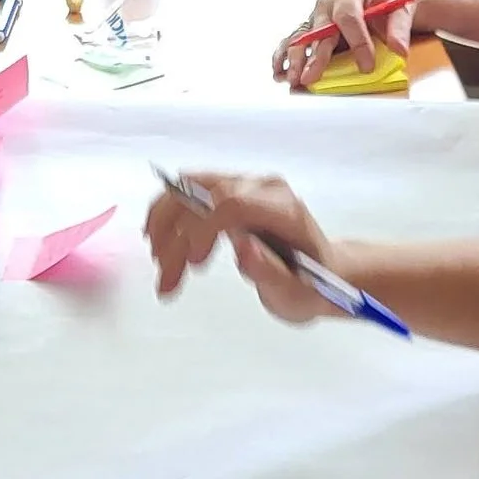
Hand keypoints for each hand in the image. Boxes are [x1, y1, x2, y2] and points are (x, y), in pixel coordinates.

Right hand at [143, 170, 338, 318]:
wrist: (321, 270)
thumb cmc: (310, 285)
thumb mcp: (297, 293)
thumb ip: (271, 273)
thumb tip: (243, 249)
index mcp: (284, 209)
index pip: (232, 203)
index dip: (203, 230)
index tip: (194, 266)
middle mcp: (263, 188)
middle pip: (205, 194)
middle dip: (176, 236)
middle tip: (166, 280)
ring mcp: (245, 185)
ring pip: (189, 187)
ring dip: (164, 223)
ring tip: (160, 263)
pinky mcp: (229, 191)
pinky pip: (189, 191)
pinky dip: (167, 214)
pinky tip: (157, 240)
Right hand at [274, 0, 417, 89]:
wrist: (381, 3)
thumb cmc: (389, 5)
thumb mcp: (401, 11)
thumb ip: (399, 29)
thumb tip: (398, 49)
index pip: (349, 17)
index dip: (357, 42)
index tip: (366, 65)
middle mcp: (327, 5)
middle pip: (319, 31)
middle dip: (315, 56)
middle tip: (311, 77)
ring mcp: (316, 19)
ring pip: (300, 38)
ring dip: (295, 60)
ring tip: (293, 80)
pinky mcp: (310, 33)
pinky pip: (292, 44)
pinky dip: (284, 58)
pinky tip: (279, 73)